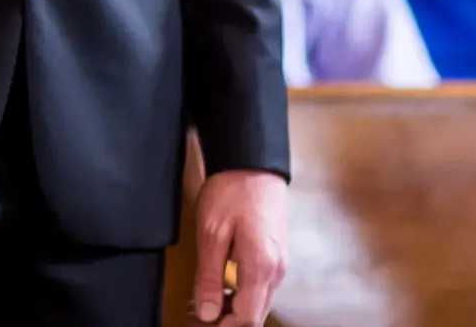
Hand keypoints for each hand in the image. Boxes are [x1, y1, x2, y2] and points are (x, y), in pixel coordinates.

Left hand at [190, 168, 286, 326]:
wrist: (252, 163)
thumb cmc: (232, 191)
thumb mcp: (212, 234)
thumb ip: (210, 277)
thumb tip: (207, 312)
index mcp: (261, 268)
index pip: (246, 319)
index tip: (199, 322)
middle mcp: (276, 272)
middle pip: (255, 316)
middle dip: (226, 321)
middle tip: (197, 314)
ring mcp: (278, 265)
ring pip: (258, 303)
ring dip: (232, 309)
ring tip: (201, 301)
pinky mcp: (275, 256)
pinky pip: (260, 288)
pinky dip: (240, 295)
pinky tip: (218, 287)